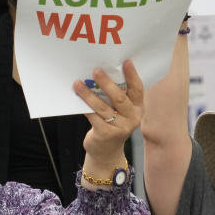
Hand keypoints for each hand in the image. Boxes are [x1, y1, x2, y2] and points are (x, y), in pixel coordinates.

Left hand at [74, 61, 143, 175]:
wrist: (106, 152)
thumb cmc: (111, 124)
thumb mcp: (119, 111)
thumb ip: (116, 96)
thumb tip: (100, 73)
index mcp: (137, 108)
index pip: (137, 90)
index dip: (132, 75)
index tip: (125, 62)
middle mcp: (132, 118)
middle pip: (119, 98)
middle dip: (107, 83)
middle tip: (96, 71)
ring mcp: (120, 128)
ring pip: (103, 107)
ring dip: (89, 94)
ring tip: (78, 84)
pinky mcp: (106, 134)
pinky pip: (93, 117)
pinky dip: (85, 107)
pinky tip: (77, 99)